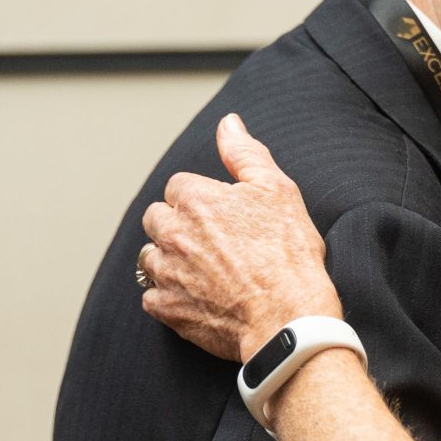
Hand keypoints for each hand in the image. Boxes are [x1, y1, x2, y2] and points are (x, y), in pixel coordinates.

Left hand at [140, 115, 340, 361]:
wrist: (289, 317)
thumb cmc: (290, 254)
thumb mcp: (278, 190)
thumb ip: (245, 153)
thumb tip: (228, 123)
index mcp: (195, 199)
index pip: (179, 186)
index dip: (203, 200)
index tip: (225, 217)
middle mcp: (173, 233)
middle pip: (157, 219)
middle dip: (178, 226)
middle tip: (213, 243)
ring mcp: (167, 272)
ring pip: (150, 257)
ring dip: (169, 259)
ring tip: (203, 271)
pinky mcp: (167, 308)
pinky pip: (152, 296)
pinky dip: (168, 296)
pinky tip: (196, 297)